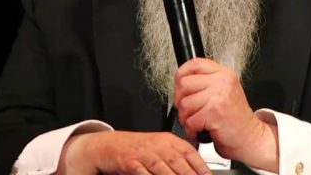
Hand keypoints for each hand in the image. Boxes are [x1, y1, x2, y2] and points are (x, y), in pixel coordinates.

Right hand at [57, 130, 210, 174]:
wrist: (110, 146)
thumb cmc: (137, 149)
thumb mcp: (159, 148)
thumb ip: (176, 157)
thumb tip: (198, 170)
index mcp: (168, 140)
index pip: (189, 152)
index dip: (200, 166)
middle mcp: (158, 144)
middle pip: (178, 162)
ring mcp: (144, 152)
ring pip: (163, 168)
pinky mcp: (130, 161)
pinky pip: (143, 173)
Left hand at [173, 58, 277, 170]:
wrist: (251, 138)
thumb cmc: (236, 118)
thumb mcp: (226, 91)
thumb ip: (208, 81)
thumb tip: (183, 79)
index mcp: (224, 74)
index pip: (195, 63)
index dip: (181, 74)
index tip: (180, 85)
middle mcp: (222, 82)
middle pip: (184, 83)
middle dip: (180, 101)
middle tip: (190, 110)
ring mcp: (218, 96)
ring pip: (184, 104)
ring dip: (186, 119)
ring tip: (198, 122)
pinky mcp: (214, 113)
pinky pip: (190, 121)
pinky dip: (192, 131)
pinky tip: (202, 131)